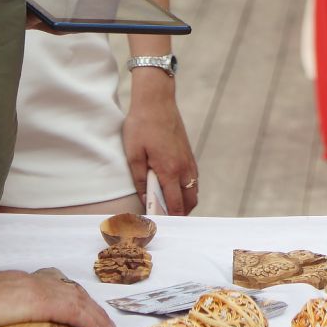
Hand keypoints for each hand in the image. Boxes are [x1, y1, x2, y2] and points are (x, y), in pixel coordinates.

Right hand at [0, 266, 114, 326]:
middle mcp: (36, 282)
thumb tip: (6, 319)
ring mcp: (40, 290)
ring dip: (96, 316)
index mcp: (24, 281)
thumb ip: (5, 306)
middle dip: (91, 308)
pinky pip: (73, 312)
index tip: (85, 309)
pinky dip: (89, 321)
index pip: (58, 288)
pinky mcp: (41, 303)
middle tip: (104, 322)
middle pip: (73, 293)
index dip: (75, 299)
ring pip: (79, 302)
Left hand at [123, 74, 198, 215]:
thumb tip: (145, 199)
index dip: (170, 219)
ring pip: (193, 190)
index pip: (175, 205)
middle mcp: (184, 168)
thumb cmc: (142, 125)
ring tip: (166, 205)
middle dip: (180, 214)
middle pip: (190, 201)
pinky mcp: (188, 153)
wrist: (157, 100)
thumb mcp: (133, 154)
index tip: (159, 225)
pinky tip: (172, 187)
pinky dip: (186, 188)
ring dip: (184, 201)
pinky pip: (193, 179)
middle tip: (163, 218)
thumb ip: (139, 180)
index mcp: (169, 170)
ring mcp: (189, 160)